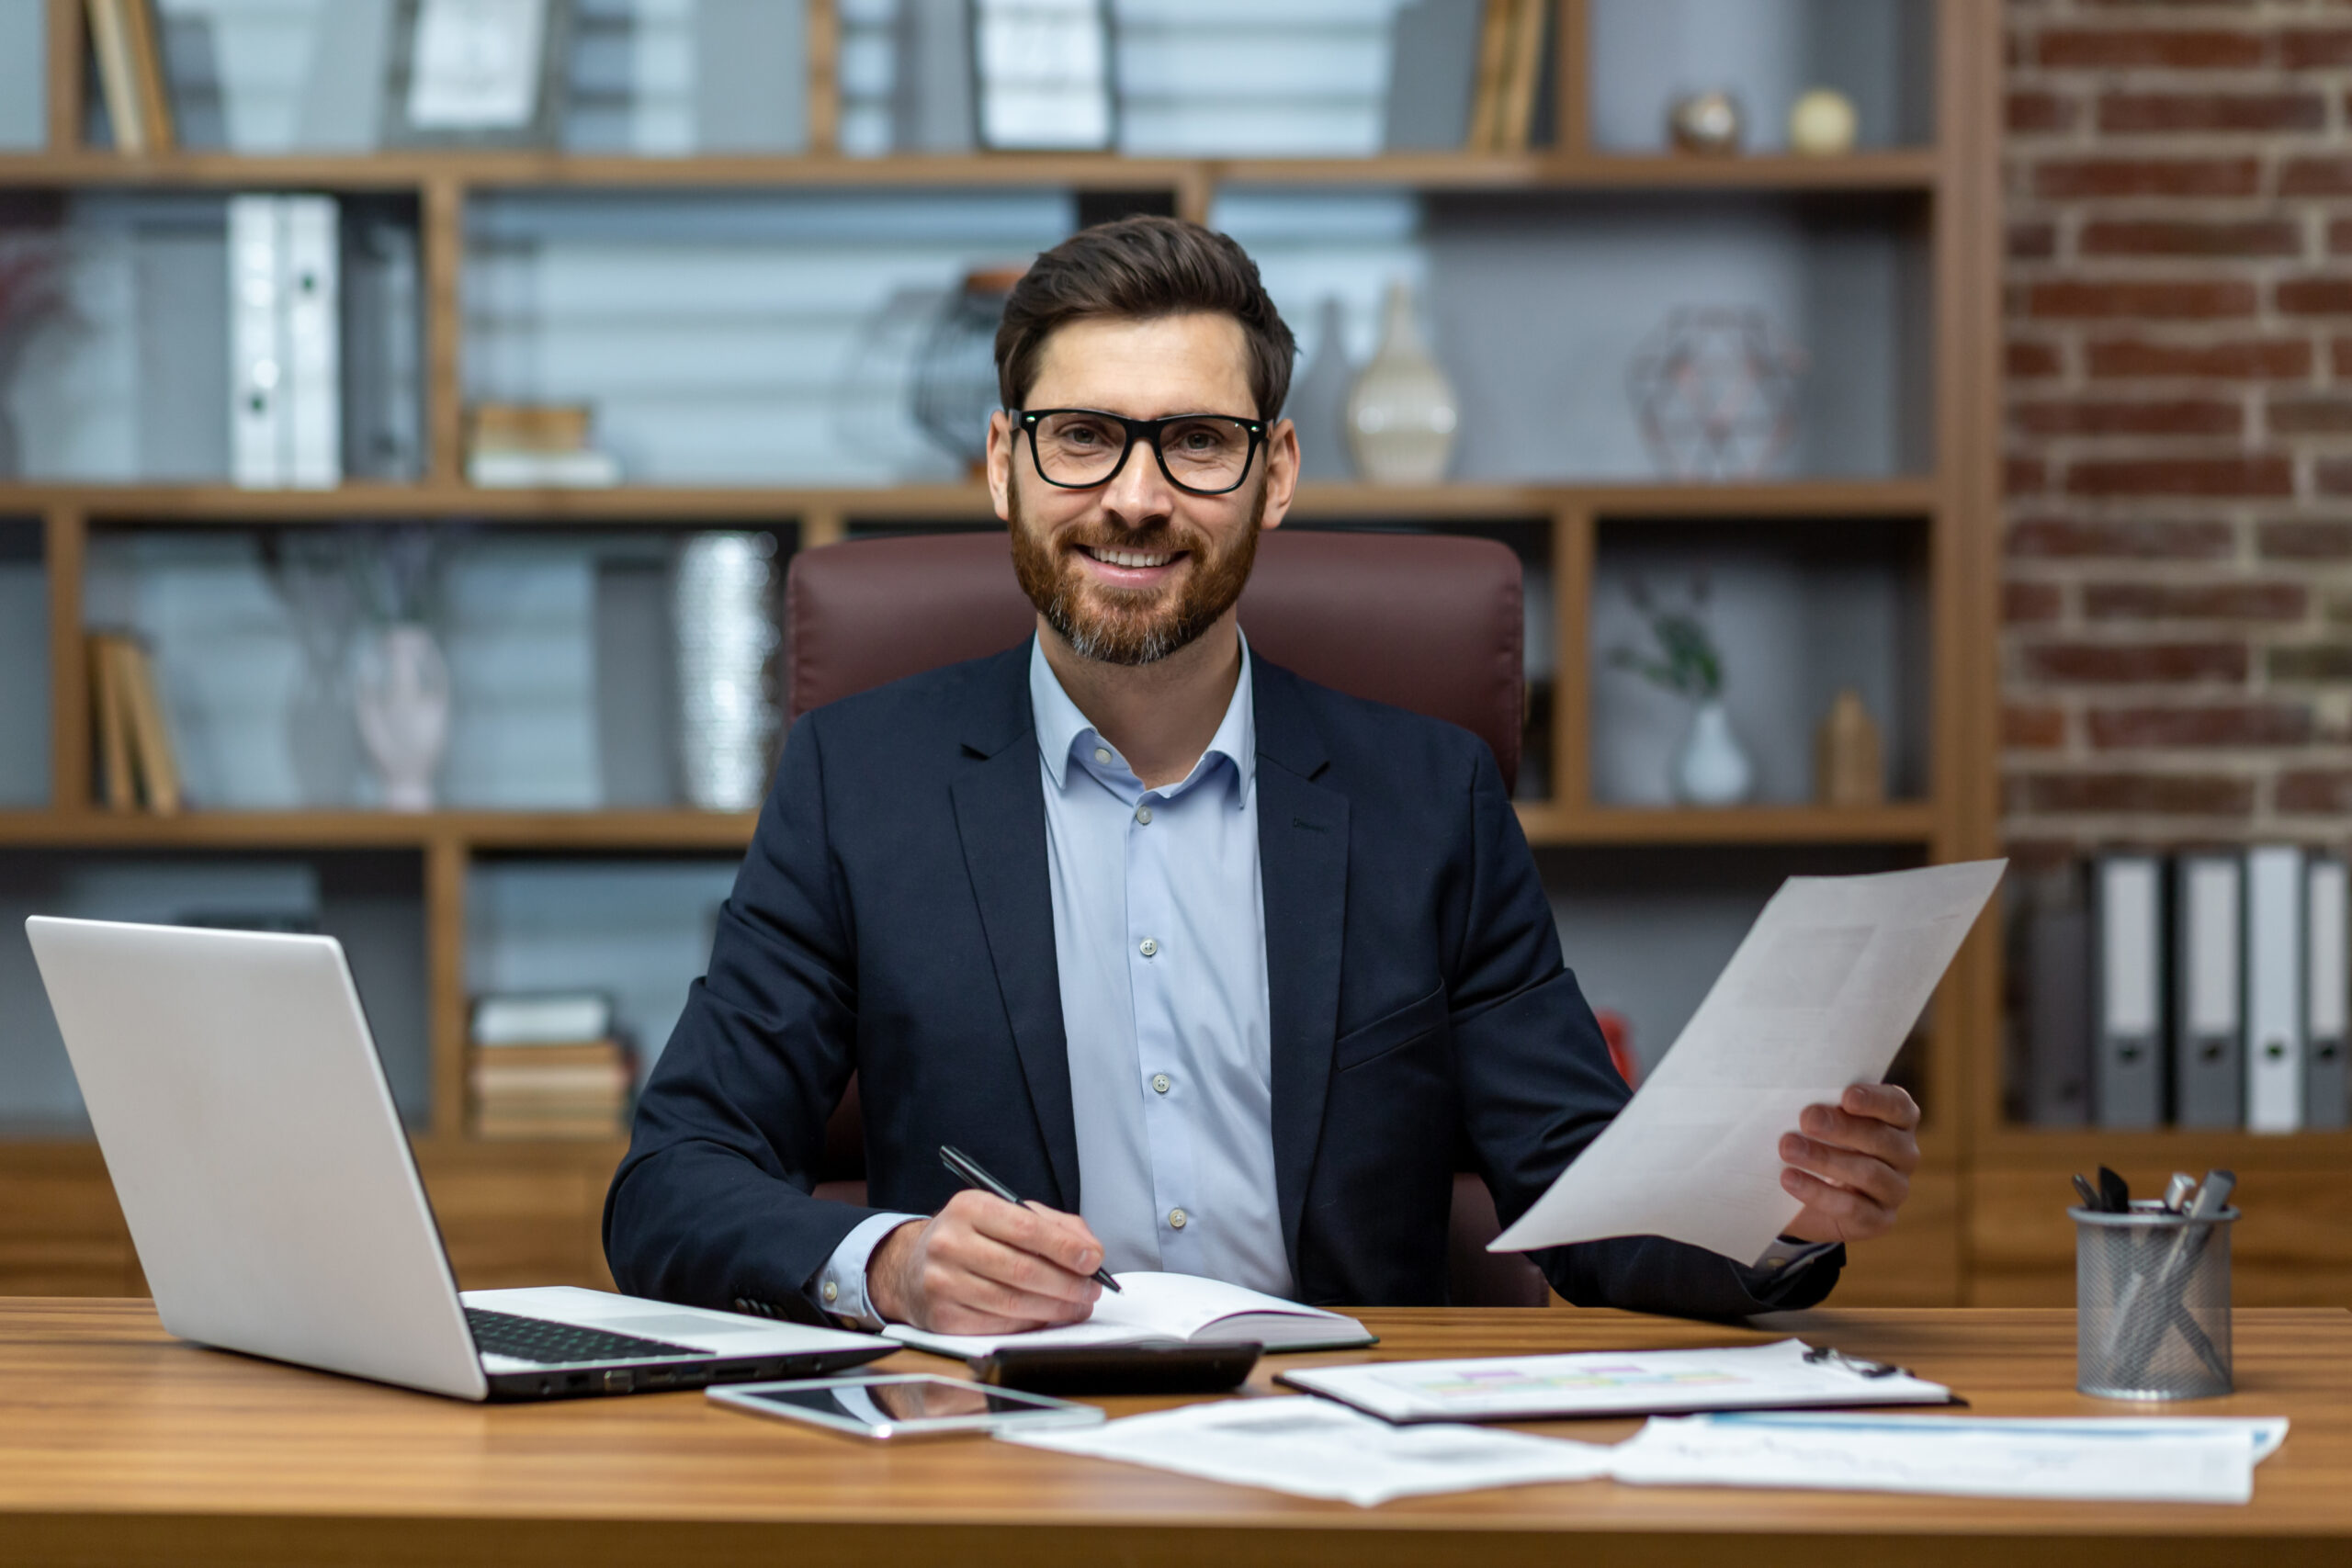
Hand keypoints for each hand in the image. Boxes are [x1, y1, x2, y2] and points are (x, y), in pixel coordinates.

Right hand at [866, 1189, 1105, 1332]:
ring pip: (1013, 1302)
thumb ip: (1054, 1226)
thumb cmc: (972, 1238)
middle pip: (1022, 1270)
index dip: (1065, 1247)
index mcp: (969, 1207)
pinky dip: (1030, 1324)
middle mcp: (949, 1242)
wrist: (914, 1267)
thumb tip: (1090, 1251)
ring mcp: (942, 1282)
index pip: (1026, 1228)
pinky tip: (1045, 1317)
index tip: (1093, 1260)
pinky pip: (998, 1326)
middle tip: (1091, 1290)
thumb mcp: (1007, 1215)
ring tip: (1077, 1306)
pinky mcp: (942, 1317)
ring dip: (1055, 1308)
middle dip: (1067, 1284)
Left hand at [1777, 1083, 1919, 1244]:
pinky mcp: (1879, 1220)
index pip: (1897, 1105)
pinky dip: (1819, 1193)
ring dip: (1825, 1159)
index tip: (1846, 1097)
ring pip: (1868, 1173)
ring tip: (1788, 1149)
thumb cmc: (1818, 1141)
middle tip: (1806, 1119)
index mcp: (1898, 1121)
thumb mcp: (1820, 1120)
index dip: (1875, 1100)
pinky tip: (1790, 1180)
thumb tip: (1795, 1093)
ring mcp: (1896, 1189)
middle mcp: (1904, 1154)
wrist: (1808, 1195)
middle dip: (1841, 1128)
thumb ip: (1819, 1105)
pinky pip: (1854, 1208)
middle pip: (1880, 1139)